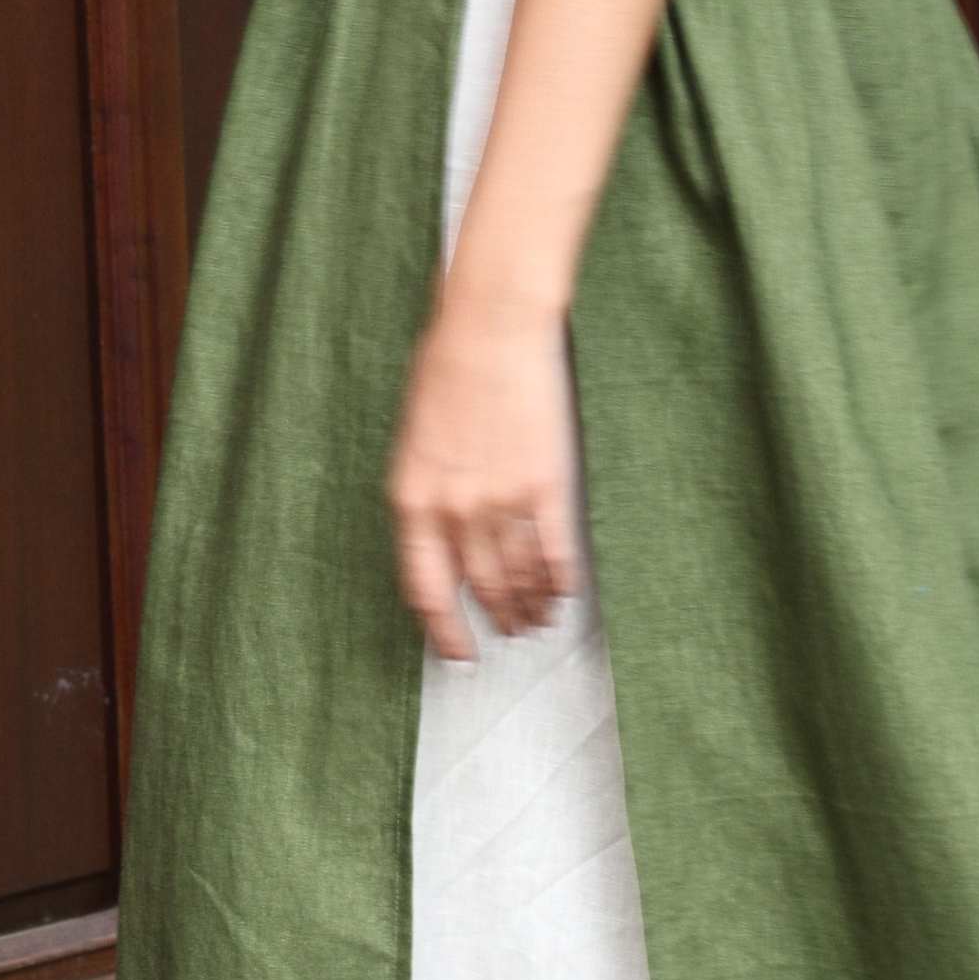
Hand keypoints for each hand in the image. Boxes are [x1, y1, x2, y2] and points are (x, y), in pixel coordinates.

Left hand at [387, 278, 579, 662]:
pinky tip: (566, 593)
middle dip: (496, 617)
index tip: (455, 652)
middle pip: (480, 586)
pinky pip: (556, 550)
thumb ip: (426, 492)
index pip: (426, 587)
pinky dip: (561, 579)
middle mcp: (455, 509)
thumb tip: (443, 535)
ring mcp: (503, 500)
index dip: (443, 629)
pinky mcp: (547, 484)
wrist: (491, 327)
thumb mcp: (415, 439)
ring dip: (531, 606)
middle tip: (507, 635)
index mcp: (412, 499)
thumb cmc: (447, 368)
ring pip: (520, 576)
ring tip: (538, 621)